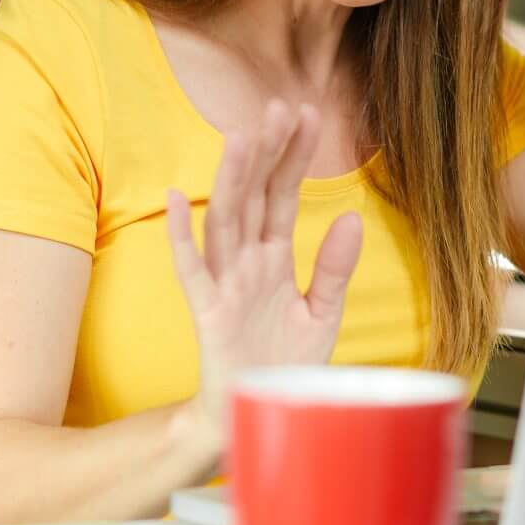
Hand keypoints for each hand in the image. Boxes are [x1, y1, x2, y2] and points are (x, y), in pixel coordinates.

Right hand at [165, 100, 362, 453]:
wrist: (256, 417)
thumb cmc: (284, 366)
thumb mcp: (322, 314)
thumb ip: (334, 267)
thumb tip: (348, 216)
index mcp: (273, 258)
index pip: (283, 195)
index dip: (293, 156)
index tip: (307, 114)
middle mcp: (247, 263)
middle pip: (255, 197)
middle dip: (267, 153)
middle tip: (279, 107)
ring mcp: (226, 285)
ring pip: (226, 221)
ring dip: (232, 179)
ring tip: (241, 136)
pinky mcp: (209, 314)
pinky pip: (192, 270)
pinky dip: (182, 236)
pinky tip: (176, 200)